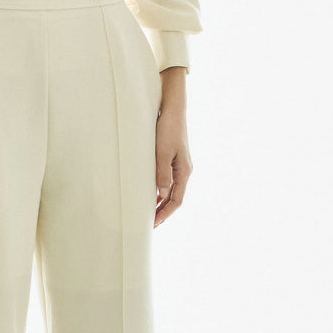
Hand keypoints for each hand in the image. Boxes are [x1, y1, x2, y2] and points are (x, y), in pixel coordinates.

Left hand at [153, 67, 192, 228]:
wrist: (172, 108)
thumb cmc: (168, 128)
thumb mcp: (163, 152)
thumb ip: (162, 174)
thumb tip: (161, 195)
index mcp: (184, 171)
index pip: (176, 201)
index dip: (165, 214)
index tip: (153, 224)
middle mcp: (183, 171)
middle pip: (174, 198)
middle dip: (162, 212)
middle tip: (149, 223)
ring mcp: (178, 165)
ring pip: (170, 190)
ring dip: (160, 202)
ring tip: (148, 213)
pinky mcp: (171, 158)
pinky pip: (166, 180)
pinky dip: (159, 190)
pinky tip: (149, 194)